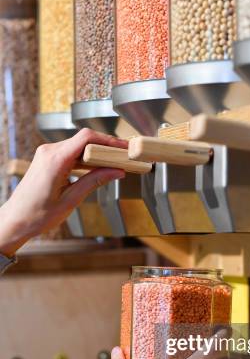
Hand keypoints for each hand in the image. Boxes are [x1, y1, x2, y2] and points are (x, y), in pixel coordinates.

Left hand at [0, 128, 126, 255]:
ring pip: (78, 146)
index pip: (87, 138)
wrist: (16, 220)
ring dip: (97, 153)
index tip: (123, 148)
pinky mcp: (47, 159)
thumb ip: (94, 181)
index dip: (109, 141)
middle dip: (106, 147)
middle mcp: (49, 152)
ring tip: (115, 162)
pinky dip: (86, 158)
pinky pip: (71, 153)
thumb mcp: (71, 200)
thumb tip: (116, 171)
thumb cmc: (37, 215)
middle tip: (124, 156)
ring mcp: (47, 154)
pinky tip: (98, 167)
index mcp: (55, 160)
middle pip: (84, 140)